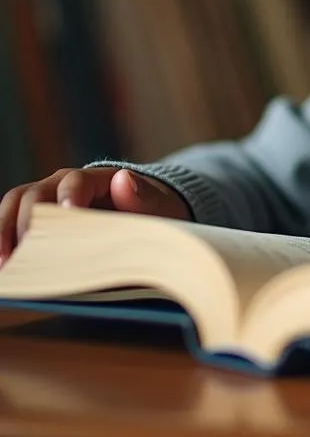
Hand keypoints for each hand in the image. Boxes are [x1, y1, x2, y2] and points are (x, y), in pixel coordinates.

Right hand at [0, 168, 190, 266]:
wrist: (146, 218)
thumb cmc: (151, 212)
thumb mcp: (158, 206)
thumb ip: (143, 197)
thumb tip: (123, 180)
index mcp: (97, 178)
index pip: (74, 182)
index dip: (67, 197)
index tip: (66, 215)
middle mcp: (64, 185)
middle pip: (34, 194)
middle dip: (27, 221)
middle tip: (26, 252)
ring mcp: (47, 201)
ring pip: (14, 205)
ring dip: (4, 232)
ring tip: (5, 265)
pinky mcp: (36, 221)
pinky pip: (11, 225)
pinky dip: (4, 241)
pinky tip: (4, 267)